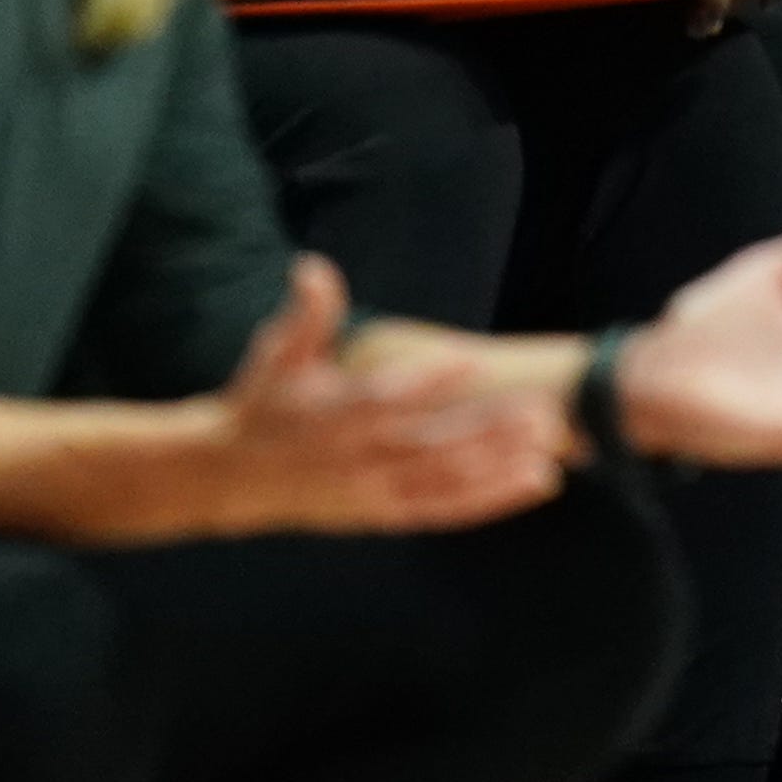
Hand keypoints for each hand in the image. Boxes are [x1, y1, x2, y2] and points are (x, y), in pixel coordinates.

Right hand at [185, 256, 567, 537]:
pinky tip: (539, 481)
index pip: (382, 396)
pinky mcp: (386, 514)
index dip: (425, 379)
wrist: (232, 476)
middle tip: (540, 408)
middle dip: (486, 428)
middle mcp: (355, 457)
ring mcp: (373, 490)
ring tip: (549, 441)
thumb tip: (313, 266)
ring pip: (445, 480)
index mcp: (330, 414)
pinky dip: (493, 499)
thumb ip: (305, 314)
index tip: (470, 359)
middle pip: (429, 444)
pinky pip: (446, 510)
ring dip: (499, 464)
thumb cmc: (262, 402)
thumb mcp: (275, 355)